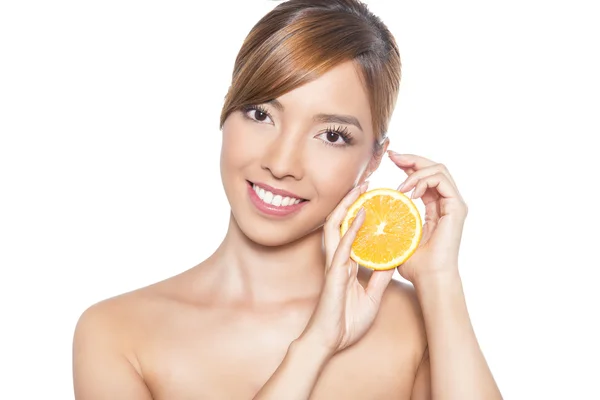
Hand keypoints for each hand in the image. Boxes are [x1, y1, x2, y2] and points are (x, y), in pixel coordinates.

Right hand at [300, 182, 394, 356]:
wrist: (329, 342)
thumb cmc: (346, 321)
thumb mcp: (372, 296)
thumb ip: (380, 278)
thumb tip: (393, 262)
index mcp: (345, 264)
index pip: (351, 231)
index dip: (360, 213)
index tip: (373, 197)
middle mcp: (338, 259)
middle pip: (341, 221)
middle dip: (352, 200)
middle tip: (366, 182)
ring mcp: (334, 264)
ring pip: (337, 226)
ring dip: (349, 205)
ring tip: (361, 187)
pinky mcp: (334, 273)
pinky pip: (343, 246)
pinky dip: (353, 228)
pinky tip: (362, 213)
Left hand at [388, 152, 468, 284]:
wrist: (429, 278)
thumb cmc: (414, 264)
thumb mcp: (397, 236)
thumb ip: (391, 221)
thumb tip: (369, 210)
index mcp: (435, 207)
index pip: (424, 176)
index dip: (408, 165)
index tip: (389, 159)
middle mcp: (447, 203)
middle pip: (433, 167)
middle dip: (412, 158)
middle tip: (392, 156)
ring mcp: (454, 205)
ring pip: (439, 169)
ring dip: (416, 171)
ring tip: (400, 185)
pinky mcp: (457, 208)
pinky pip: (442, 181)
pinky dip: (424, 181)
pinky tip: (410, 193)